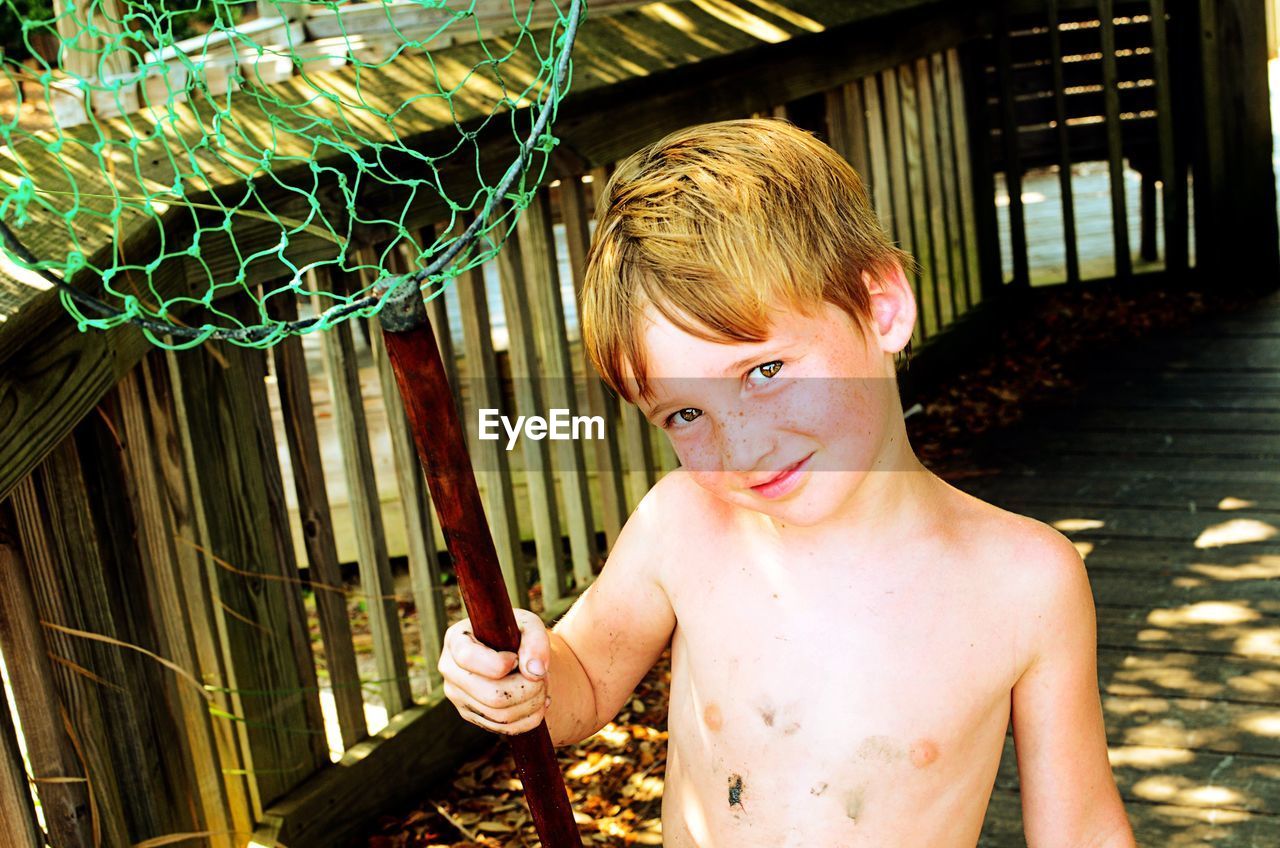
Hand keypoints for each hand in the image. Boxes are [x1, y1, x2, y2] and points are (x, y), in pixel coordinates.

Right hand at [438, 609, 550, 735]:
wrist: (512, 651)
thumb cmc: (516, 633)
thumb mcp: (529, 625)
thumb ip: (535, 641)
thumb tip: (535, 672)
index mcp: (456, 639)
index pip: (468, 658)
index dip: (499, 663)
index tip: (516, 659)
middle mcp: (450, 669)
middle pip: (492, 695)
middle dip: (527, 689)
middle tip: (541, 676)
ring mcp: (458, 696)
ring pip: (500, 716)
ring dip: (532, 703)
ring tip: (542, 686)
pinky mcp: (470, 714)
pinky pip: (503, 728)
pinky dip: (529, 718)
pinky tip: (538, 701)